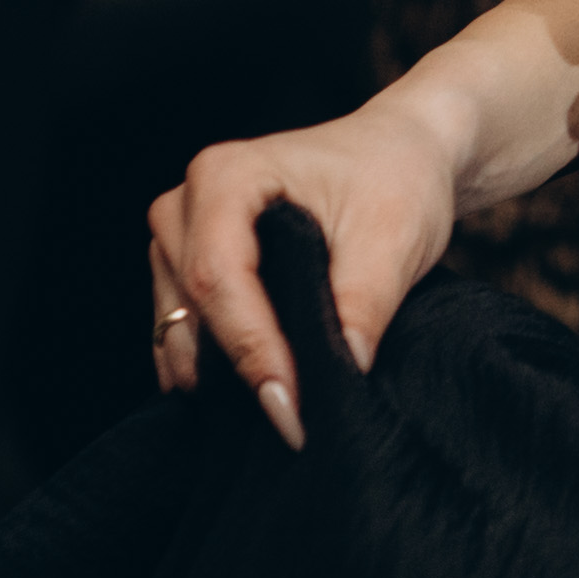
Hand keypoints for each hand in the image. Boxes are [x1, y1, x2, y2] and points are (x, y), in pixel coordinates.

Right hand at [147, 99, 464, 448]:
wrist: (398, 153)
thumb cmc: (396, 176)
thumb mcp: (395, 233)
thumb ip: (363, 300)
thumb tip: (341, 373)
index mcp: (227, 176)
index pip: (220, 278)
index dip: (252, 350)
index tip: (291, 410)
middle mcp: (187, 202)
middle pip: (194, 304)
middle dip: (239, 369)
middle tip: (293, 424)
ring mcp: (180, 236)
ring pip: (180, 323)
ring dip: (221, 371)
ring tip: (282, 409)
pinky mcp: (186, 266)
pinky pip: (182, 328)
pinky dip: (213, 363)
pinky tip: (254, 393)